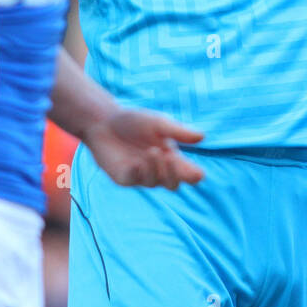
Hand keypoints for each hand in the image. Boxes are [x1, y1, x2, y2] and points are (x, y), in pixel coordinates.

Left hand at [84, 107, 204, 189]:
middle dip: (175, 174)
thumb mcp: (158, 123)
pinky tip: (137, 163)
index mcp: (171, 157)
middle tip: (171, 158)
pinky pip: (134, 180)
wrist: (103, 121)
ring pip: (155, 182)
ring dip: (155, 168)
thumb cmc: (133, 121)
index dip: (194, 176)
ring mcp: (140, 176)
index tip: (196, 172)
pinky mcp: (123, 177)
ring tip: (151, 151)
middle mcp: (158, 169)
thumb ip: (178, 131)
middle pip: (174, 184)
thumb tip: (202, 136)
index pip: (189, 174)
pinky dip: (138, 173)